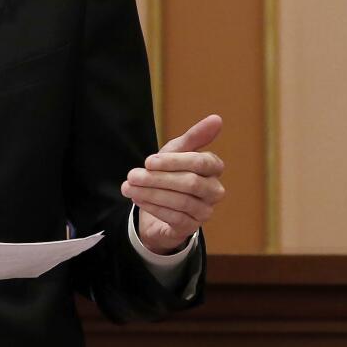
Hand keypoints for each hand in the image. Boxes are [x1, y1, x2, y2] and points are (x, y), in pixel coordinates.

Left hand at [120, 114, 224, 254]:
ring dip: (151, 193)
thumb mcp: (177, 151)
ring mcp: (205, 211)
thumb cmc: (171, 172)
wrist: (159, 204)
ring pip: (181, 201)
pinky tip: (138, 199)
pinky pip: (175, 218)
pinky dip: (154, 207)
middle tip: (132, 175)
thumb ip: (194, 136)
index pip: (201, 163)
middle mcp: (215, 191)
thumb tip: (217, 118)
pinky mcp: (191, 228)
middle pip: (191, 183)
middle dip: (158, 179)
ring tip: (129, 186)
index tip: (148, 161)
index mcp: (214, 168)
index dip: (174, 161)